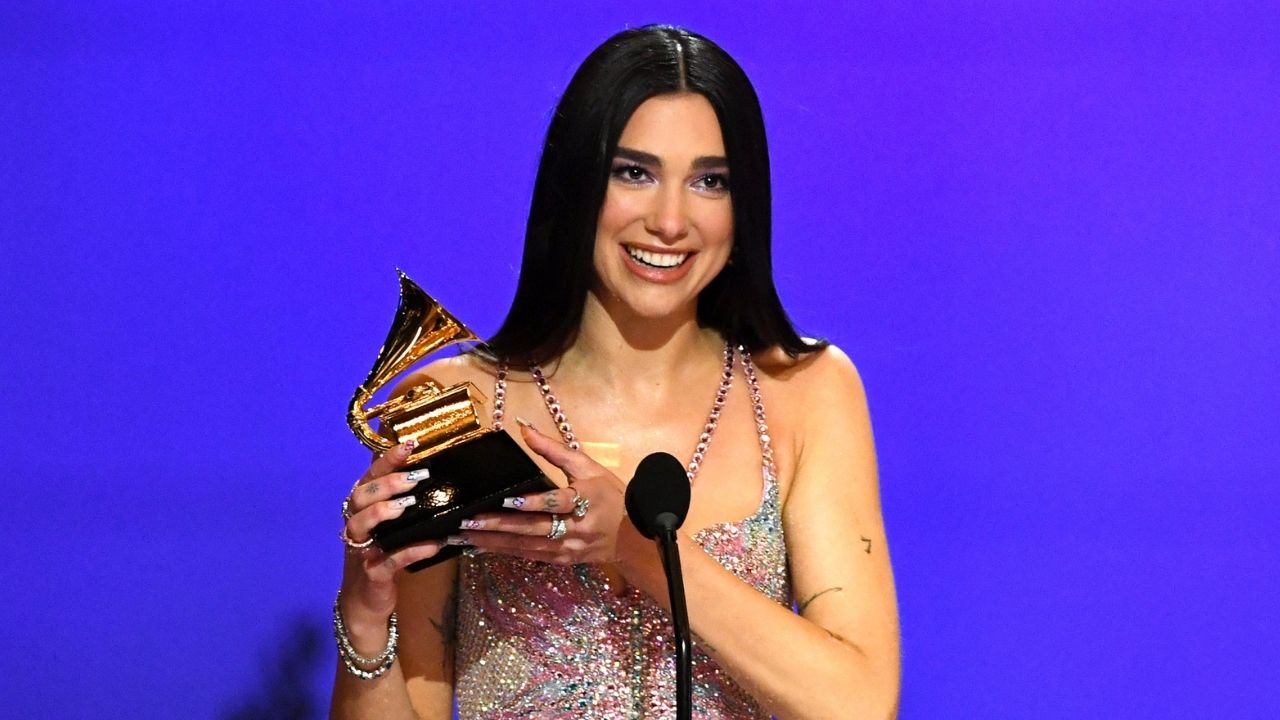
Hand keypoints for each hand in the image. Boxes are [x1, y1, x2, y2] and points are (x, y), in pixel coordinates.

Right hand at [338, 439, 443, 626]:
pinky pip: (388, 560)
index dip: (386, 460)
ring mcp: (360, 549)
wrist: (368, 601)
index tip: (408, 445)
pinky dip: (411, 551)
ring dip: (383, 512)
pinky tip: (433, 544)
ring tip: (408, 505)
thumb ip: (401, 498)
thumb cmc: (383, 553)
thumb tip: (428, 466)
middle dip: (386, 484)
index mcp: (362, 508)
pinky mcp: (372, 573)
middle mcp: (356, 525)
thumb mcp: (392, 523)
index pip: (369, 477)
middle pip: (359, 496)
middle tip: (415, 478)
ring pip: (360, 525)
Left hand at [456, 421, 627, 564]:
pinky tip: (483, 548)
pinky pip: (530, 556)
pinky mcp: (562, 560)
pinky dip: (505, 552)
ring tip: (466, 537)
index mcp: (584, 500)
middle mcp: (575, 528)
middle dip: (499, 525)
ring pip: (527, 546)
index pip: (557, 502)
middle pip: (533, 528)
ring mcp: (568, 549)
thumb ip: (554, 450)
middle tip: (468, 522)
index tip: (508, 499)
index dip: (533, 502)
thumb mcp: (587, 467)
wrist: (634, 534)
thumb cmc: (609, 495)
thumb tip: (524, 428)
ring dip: (495, 542)